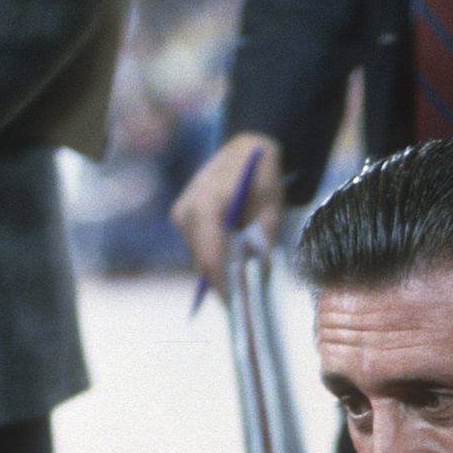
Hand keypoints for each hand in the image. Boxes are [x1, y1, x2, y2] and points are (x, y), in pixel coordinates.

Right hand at [169, 130, 284, 287]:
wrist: (246, 146)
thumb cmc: (262, 174)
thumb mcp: (272, 210)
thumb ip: (263, 245)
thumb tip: (257, 279)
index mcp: (207, 206)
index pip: (210, 256)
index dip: (221, 285)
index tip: (235, 306)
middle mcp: (186, 210)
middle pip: (203, 260)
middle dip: (222, 281)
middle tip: (243, 302)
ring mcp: (180, 212)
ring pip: (199, 255)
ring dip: (218, 268)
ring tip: (241, 279)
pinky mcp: (181, 215)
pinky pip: (198, 245)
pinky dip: (214, 254)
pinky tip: (231, 258)